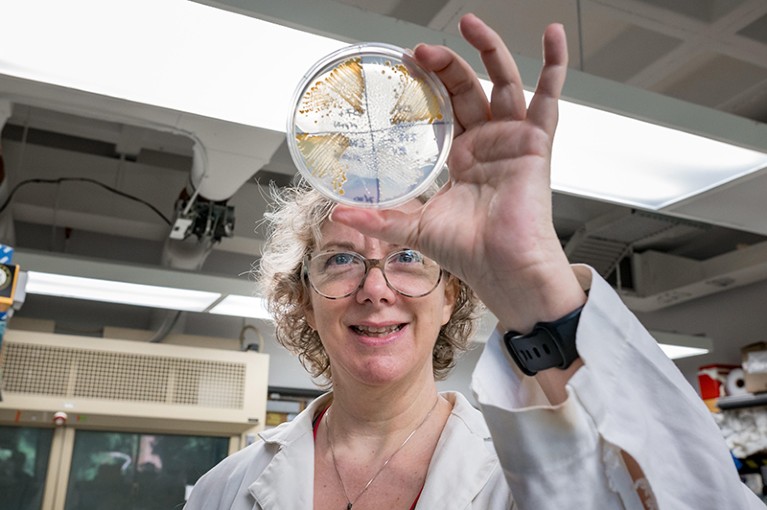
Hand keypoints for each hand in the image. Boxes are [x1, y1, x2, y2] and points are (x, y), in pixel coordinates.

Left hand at [331, 14, 584, 331]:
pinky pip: (549, 99)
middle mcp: (487, 143)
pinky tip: (552, 37)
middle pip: (467, 88)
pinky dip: (554, 67)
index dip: (428, 84)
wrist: (502, 269)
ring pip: (503, 82)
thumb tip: (340, 211)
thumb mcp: (414, 227)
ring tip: (469, 23)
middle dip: (445, 64)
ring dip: (489, 50)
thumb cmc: (470, 253)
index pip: (444, 108)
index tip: (407, 65)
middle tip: (421, 50)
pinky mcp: (536, 143)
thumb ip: (380, 217)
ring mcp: (512, 139)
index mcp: (462, 158)